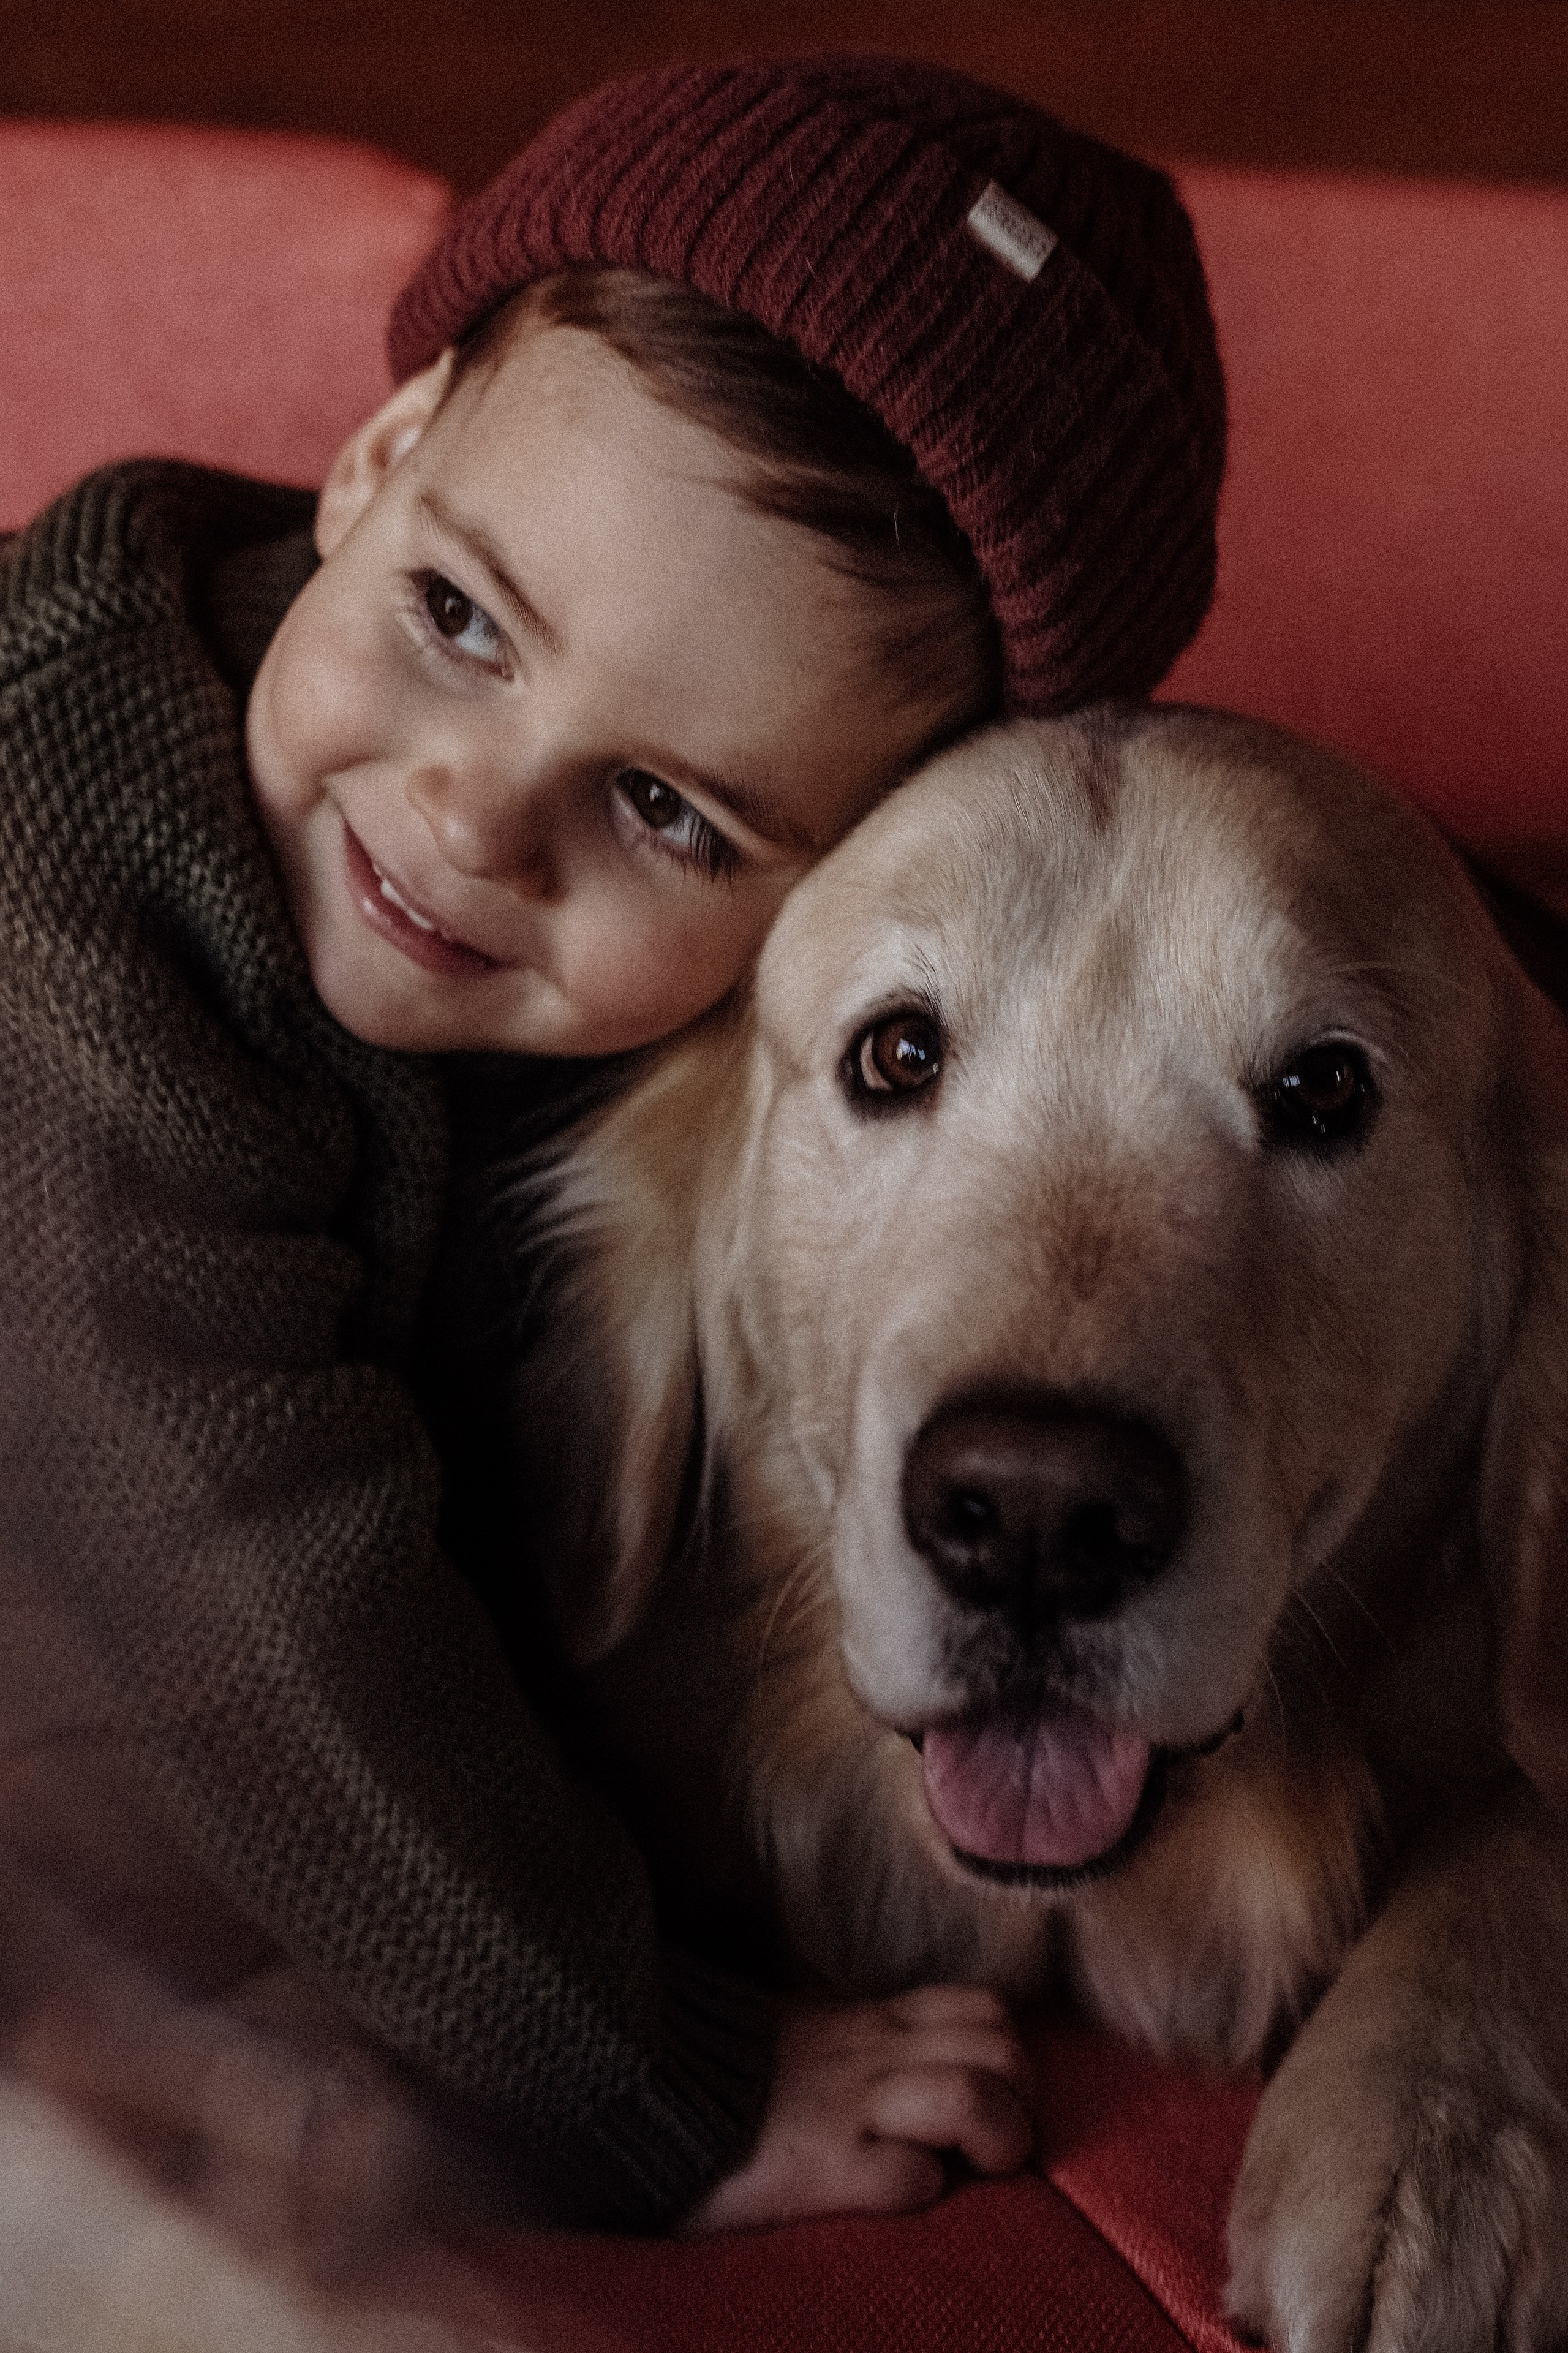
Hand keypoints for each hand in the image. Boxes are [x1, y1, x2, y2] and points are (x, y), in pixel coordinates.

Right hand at [683, 1984, 1033, 2233]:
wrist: (632, 2096)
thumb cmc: (716, 2082)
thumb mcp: (799, 2037)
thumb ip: (858, 2043)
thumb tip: (913, 2063)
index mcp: (865, 2022)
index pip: (981, 2008)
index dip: (1010, 2057)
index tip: (994, 2100)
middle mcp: (868, 2054)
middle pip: (1000, 2047)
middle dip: (1020, 2098)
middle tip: (993, 2146)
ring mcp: (847, 2107)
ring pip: (973, 2095)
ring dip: (995, 2138)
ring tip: (971, 2169)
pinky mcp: (819, 2167)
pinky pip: (909, 2176)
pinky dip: (922, 2190)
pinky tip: (897, 2196)